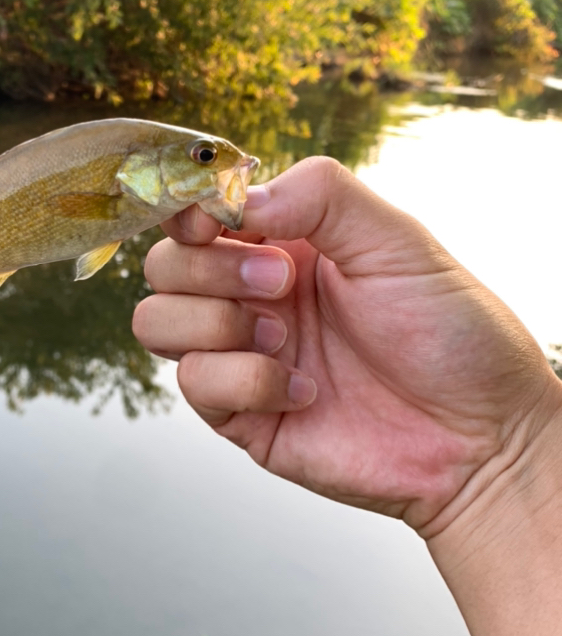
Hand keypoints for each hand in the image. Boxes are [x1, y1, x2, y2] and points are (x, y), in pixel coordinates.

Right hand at [133, 156, 561, 535]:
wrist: (479, 439)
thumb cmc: (452, 335)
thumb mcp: (397, 239)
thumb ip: (319, 196)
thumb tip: (240, 200)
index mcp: (285, 243)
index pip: (197, 213)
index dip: (189, 210)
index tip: (214, 218)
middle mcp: (253, 295)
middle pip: (163, 265)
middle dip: (210, 268)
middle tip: (282, 282)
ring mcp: (241, 355)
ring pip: (156, 322)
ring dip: (214, 324)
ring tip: (284, 339)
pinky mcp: (240, 415)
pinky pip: (193, 384)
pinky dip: (245, 381)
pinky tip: (303, 391)